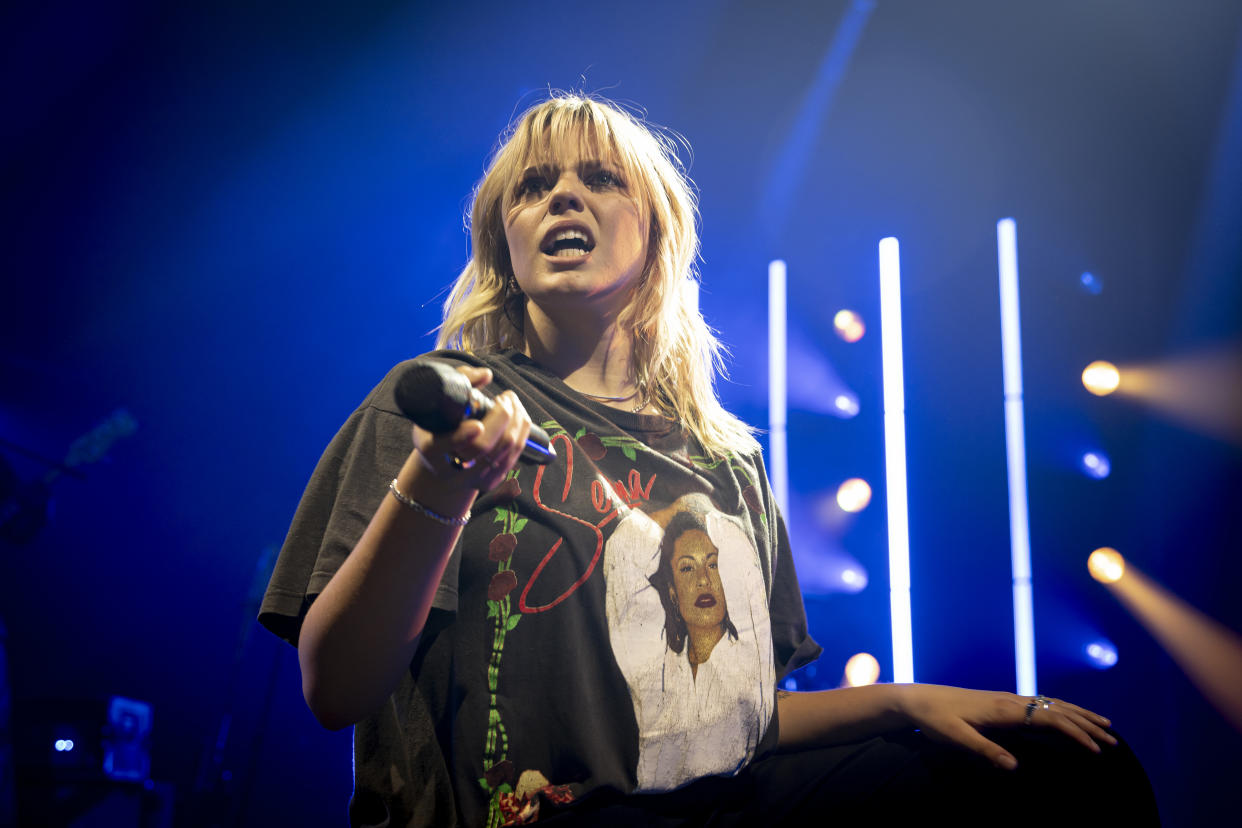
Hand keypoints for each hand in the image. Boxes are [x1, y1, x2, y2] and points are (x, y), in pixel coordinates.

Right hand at [411, 365, 532, 492]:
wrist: (441, 465)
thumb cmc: (439, 427)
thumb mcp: (438, 403)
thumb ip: (459, 381)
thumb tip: (485, 375)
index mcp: (431, 448)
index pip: (444, 445)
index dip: (462, 436)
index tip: (477, 425)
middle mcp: (450, 467)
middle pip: (484, 446)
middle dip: (502, 416)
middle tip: (504, 397)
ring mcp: (472, 477)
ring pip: (505, 449)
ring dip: (516, 419)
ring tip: (511, 402)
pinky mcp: (490, 482)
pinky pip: (516, 454)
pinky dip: (521, 430)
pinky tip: (517, 416)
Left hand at [896, 684, 1117, 769]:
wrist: (917, 699)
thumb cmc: (934, 719)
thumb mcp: (956, 738)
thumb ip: (985, 751)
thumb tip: (1015, 767)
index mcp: (1003, 709)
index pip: (1049, 719)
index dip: (1076, 733)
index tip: (1096, 750)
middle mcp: (1009, 700)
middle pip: (1057, 709)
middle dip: (1087, 723)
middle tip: (1114, 739)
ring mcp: (1006, 699)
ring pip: (1051, 704)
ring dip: (1078, 714)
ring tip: (1103, 725)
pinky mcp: (1001, 702)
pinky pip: (1039, 704)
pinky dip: (1061, 710)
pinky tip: (1067, 716)